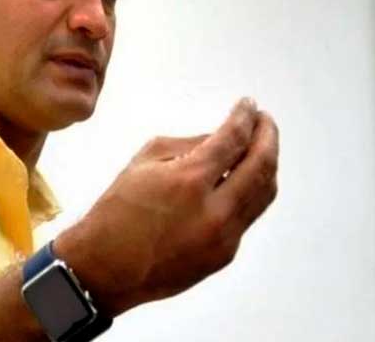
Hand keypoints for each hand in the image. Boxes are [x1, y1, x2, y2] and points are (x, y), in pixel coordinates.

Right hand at [54, 97, 278, 315]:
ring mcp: (224, 236)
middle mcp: (214, 210)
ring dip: (268, 164)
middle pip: (262, 164)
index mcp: (189, 181)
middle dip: (267, 135)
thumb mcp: (143, 164)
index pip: (234, 138)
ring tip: (261, 147)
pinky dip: (251, 191)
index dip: (245, 117)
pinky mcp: (225, 254)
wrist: (106, 267)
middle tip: (264, 121)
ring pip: (265, 193)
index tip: (248, 106)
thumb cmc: (116, 213)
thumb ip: (187, 145)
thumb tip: (220, 138)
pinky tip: (242, 180)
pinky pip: (248, 215)